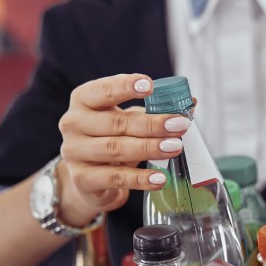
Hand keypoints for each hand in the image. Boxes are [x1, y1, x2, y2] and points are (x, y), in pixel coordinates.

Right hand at [56, 73, 191, 226]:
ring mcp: (74, 152)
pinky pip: (115, 178)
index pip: (102, 90)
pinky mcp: (82, 179)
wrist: (89, 179)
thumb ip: (155, 110)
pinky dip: (140, 178)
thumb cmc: (111, 140)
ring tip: (175, 148)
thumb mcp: (128, 121)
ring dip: (149, 148)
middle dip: (151, 124)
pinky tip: (160, 178)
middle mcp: (73, 123)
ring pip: (115, 149)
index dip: (125, 86)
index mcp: (83, 100)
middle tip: (179, 125)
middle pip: (115, 122)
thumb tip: (191, 102)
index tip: (150, 85)